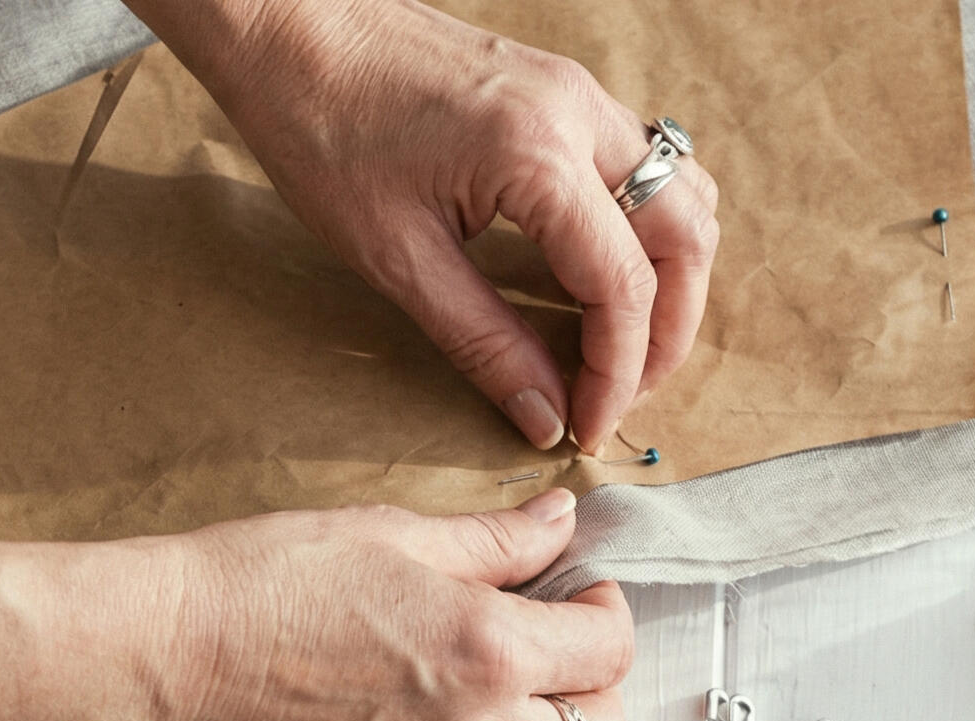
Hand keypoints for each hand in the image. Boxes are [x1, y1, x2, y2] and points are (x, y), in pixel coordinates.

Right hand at [136, 489, 632, 720]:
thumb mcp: (394, 534)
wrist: (172, 654)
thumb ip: (494, 540)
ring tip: (509, 705)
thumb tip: (560, 521)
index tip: (580, 594)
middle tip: (559, 652)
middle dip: (598, 687)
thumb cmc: (270, 582)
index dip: (607, 611)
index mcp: (489, 649)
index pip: (610, 649)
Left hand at [152, 0, 720, 453]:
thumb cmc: (323, 128)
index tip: (589, 426)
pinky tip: (600, 276)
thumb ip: (483, 343)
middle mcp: (580, 115)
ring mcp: (579, 93)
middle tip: (623, 395)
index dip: (618, 373)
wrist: (289, 28)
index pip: (625, 287)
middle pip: (685, 237)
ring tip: (623, 345)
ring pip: (682, 194)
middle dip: (668, 331)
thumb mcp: (397, 257)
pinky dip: (646, 231)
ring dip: (669, 277)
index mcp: (539, 157)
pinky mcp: (563, 91)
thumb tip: (544, 417)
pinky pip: (646, 166)